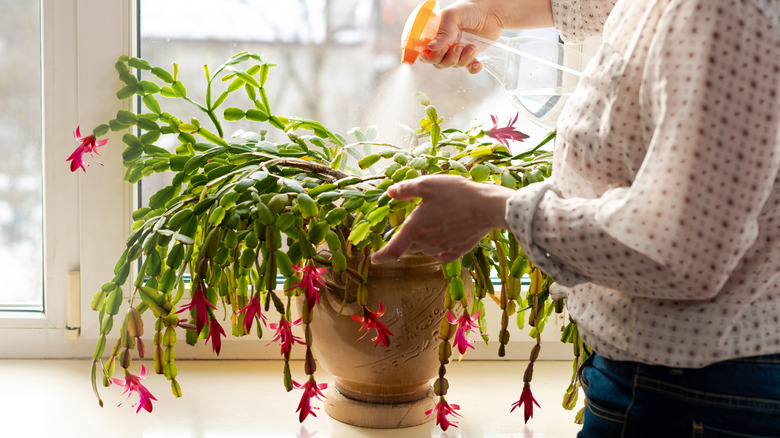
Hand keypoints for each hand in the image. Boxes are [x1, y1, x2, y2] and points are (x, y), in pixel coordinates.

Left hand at [371, 175, 513, 263]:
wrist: (487, 207)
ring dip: (423, 242)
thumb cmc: (456, 194)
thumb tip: (390, 192)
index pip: (392, 250)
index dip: (381, 256)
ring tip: (432, 224)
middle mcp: (426, 243)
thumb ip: (406, 189)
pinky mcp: (458, 251)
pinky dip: (438, 249)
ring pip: (425, 250)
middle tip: (413, 225)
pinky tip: (443, 241)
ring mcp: (443, 248)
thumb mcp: (427, 184)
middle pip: (409, 248)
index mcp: (415, 229)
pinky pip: (442, 254)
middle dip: (406, 240)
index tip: (373, 259)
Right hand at [419, 0, 502, 73]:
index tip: (440, 51)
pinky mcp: (471, 56)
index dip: (429, 57)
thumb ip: (443, 31)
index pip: (426, 53)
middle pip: (439, 63)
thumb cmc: (471, 9)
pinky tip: (477, 62)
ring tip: (471, 46)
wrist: (491, 12)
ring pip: (454, 65)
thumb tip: (431, 47)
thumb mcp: (453, 15)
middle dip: (449, 58)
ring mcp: (458, 51)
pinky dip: (473, 68)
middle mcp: (445, 45)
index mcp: (437, 35)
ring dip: (463, 59)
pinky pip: (468, 69)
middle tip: (458, 46)